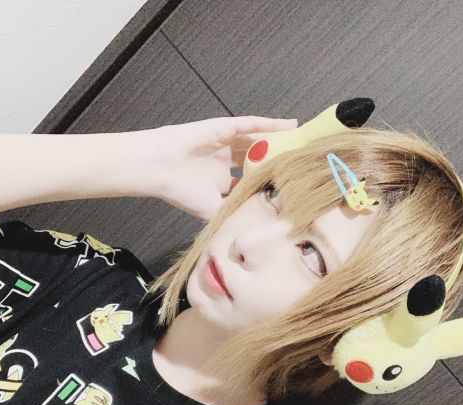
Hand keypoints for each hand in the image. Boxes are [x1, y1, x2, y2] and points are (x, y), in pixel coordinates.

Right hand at [128, 116, 298, 220]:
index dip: (268, 182)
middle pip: (258, 157)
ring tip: (302, 140)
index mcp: (222, 180)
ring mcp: (225, 143)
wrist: (159, 169)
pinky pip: (250, 124)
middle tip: (301, 161)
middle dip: (277, 159)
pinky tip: (289, 125)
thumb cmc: (181, 191)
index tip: (290, 187)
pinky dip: (270, 124)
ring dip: (279, 139)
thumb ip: (235, 212)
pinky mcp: (223, 128)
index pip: (251, 180)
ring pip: (258, 139)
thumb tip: (262, 222)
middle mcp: (225, 160)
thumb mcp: (214, 210)